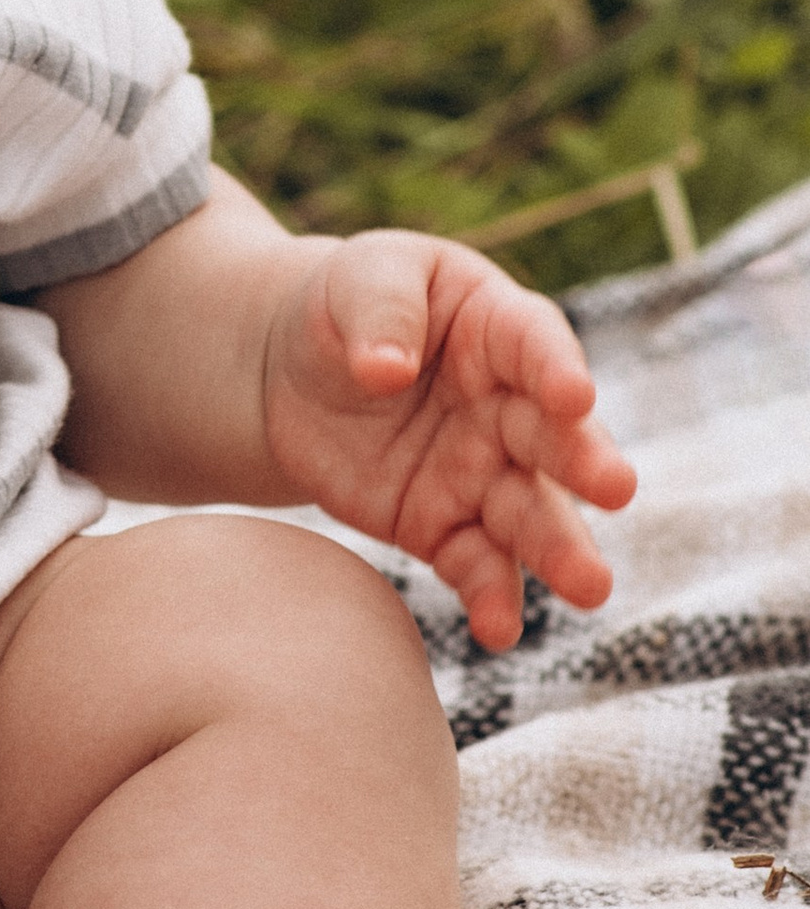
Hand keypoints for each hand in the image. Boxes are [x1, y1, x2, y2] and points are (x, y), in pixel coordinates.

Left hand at [260, 232, 637, 650]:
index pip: (536, 344)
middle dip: (584, 462)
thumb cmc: (344, 305)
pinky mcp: (444, 527)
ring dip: (560, 550)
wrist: (292, 371)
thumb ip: (380, 312)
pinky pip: (475, 565)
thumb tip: (384, 368)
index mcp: (498, 328)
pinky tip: (498, 631)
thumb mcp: (359, 278)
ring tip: (590, 587)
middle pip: (553, 438)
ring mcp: (483, 473)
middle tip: (615, 488)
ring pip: (531, 516)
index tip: (573, 396)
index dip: (556, 367)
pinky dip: (490, 599)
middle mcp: (510, 406)